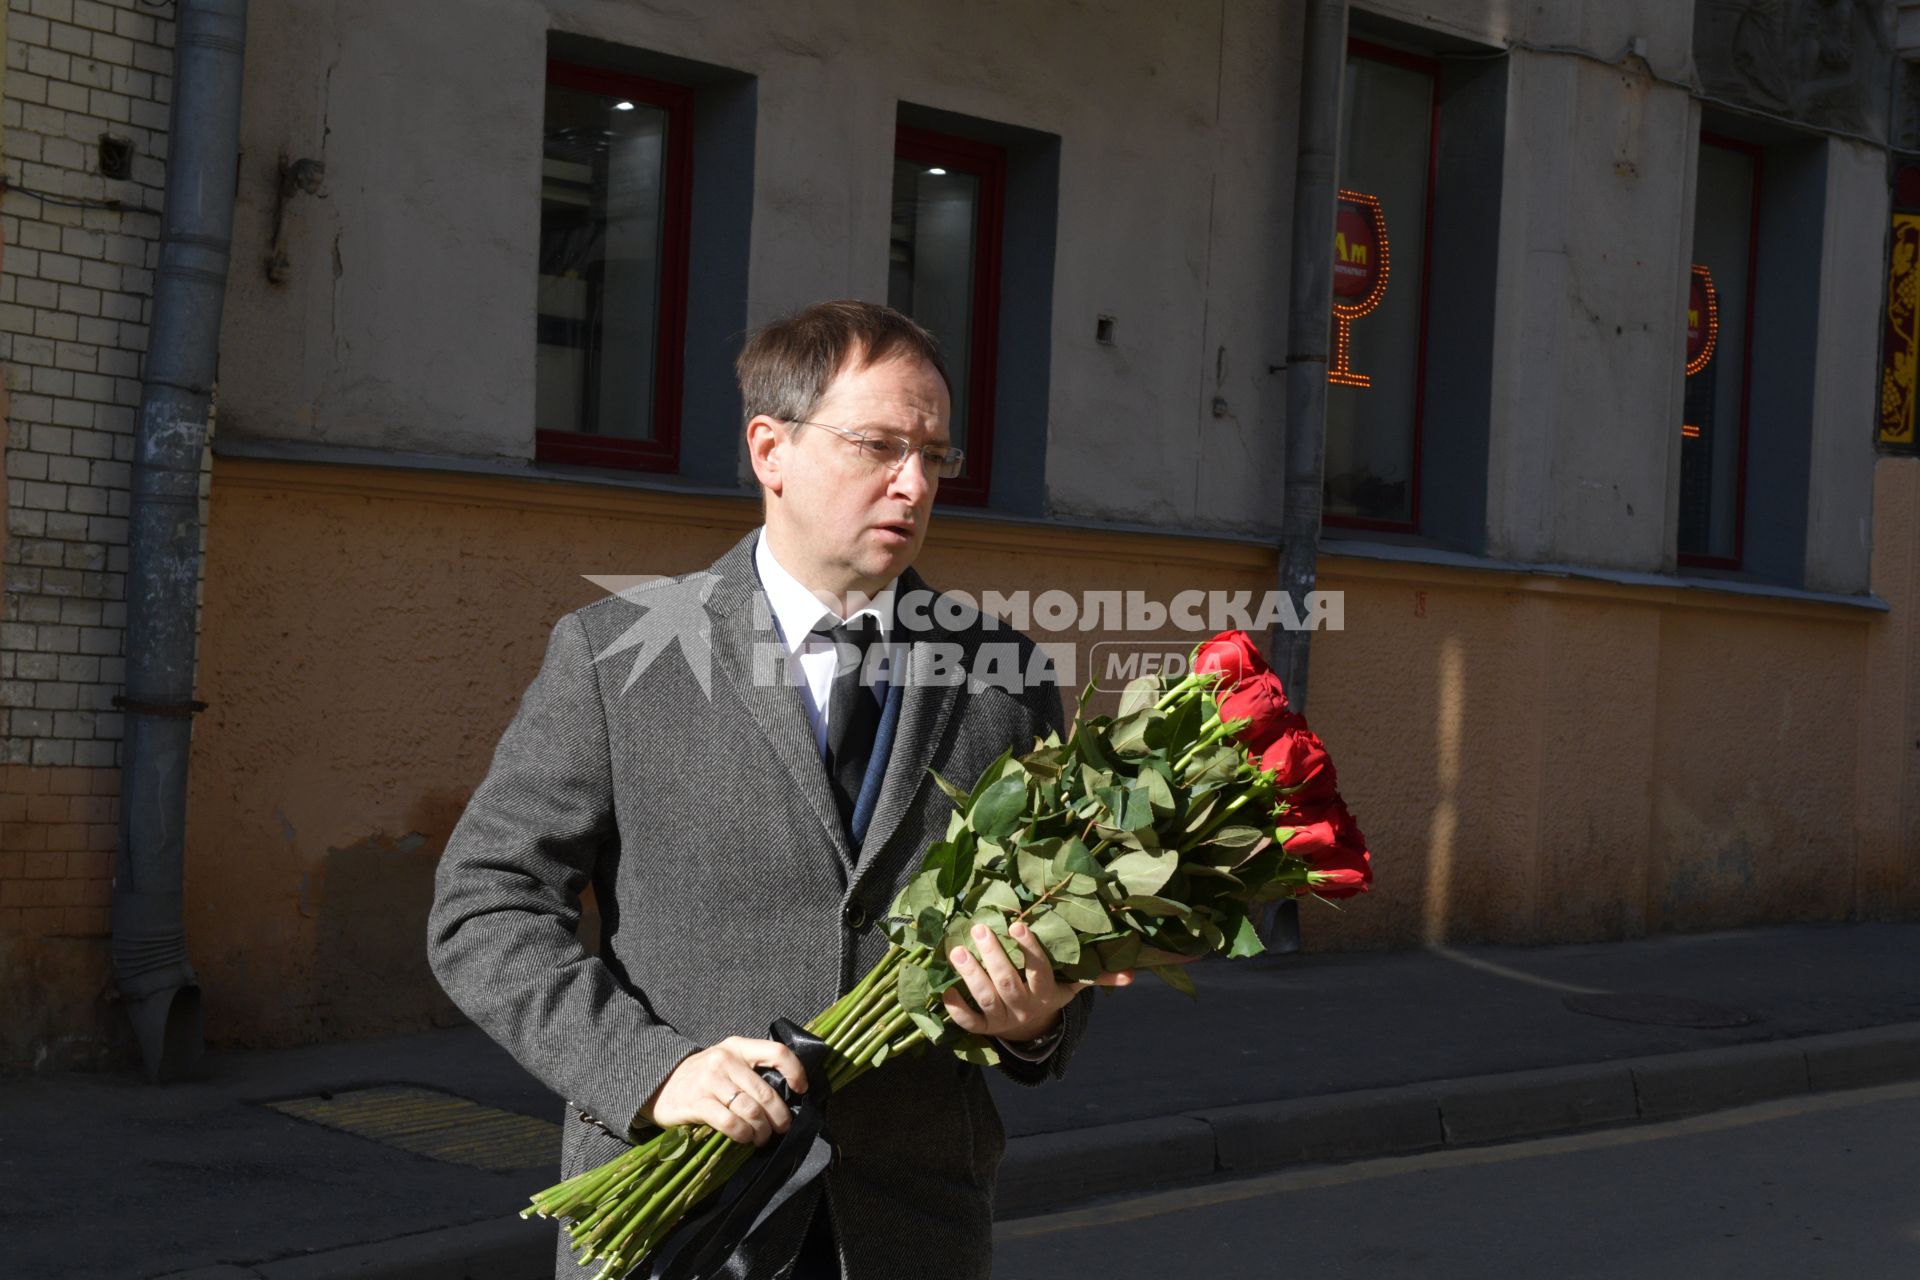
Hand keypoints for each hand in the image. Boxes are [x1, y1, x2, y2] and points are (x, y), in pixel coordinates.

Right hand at [642, 1036, 808, 1146]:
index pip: (776, 1052)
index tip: (801, 1090)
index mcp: (738, 1046)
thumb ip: (750, 1071)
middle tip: (782, 1128)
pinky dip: (743, 1134)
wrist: (659, 1084)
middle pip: (765, 1092)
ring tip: (762, 1137)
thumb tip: (786, 1094)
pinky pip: (730, 1122)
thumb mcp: (726, 1062)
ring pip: (750, 1110)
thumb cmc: (702, 1077)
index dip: (795, 1071)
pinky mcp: (697, 1102)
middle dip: (779, 1116)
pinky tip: (745, 1138)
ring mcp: (709, 1080)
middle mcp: (725, 1059)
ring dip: (762, 1130)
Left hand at [943, 920, 1133, 1042]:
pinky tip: (944, 990)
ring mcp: (1003, 1020)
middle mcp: (1024, 1007)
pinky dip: (957, 1009)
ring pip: (986, 999)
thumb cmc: (1048, 996)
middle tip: (979, 928)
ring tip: (957, 951)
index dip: (1029, 950)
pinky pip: (969, 1023)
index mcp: (1046, 993)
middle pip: (1008, 983)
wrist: (1030, 1034)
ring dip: (971, 976)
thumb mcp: (1072, 987)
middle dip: (994, 957)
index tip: (1016, 925)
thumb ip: (1097, 976)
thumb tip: (1132, 975)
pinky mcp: (984, 1029)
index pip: (1039, 971)